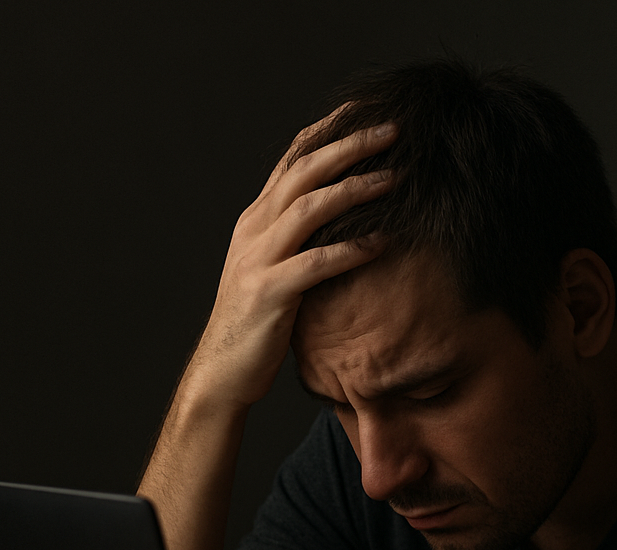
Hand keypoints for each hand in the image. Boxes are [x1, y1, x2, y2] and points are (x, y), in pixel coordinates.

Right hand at [184, 110, 397, 408]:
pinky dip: (350, 249)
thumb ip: (294, 241)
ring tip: (395, 178)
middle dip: (348, 147)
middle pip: (303, 172)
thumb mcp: (270, 270)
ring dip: (354, 189)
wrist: (221, 372)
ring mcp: (258, 260)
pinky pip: (316, 264)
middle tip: (392, 131)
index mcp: (254, 221)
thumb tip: (335, 220)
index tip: (362, 111)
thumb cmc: (255, 324)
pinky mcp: (269, 294)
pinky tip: (382, 242)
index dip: (326, 132)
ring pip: (308, 209)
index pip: (291, 162)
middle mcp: (253, 231)